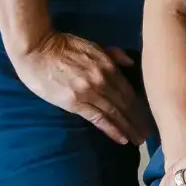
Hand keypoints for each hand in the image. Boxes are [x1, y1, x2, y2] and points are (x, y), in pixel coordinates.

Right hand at [12, 32, 148, 144]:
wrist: (36, 49)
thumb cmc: (62, 45)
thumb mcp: (92, 45)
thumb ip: (113, 54)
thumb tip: (130, 63)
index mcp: (108, 66)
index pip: (130, 90)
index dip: (141, 105)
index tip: (149, 116)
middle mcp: (103, 80)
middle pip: (126, 104)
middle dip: (139, 120)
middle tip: (149, 134)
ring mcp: (89, 92)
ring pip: (115, 113)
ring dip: (129, 128)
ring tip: (139, 140)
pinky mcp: (75, 103)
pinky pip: (98, 119)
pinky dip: (112, 129)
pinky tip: (122, 139)